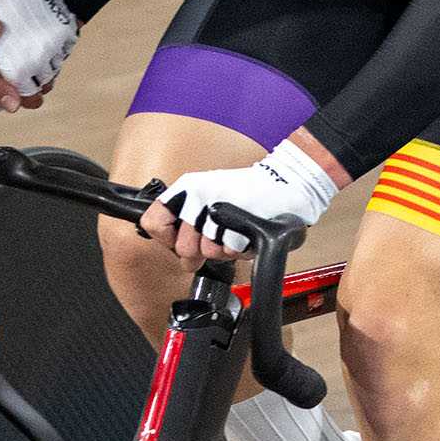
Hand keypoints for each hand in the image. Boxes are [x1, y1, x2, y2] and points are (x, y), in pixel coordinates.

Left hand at [139, 134, 344, 262]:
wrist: (286, 184)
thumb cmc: (248, 194)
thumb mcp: (209, 198)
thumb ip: (188, 224)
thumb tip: (181, 255)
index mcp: (186, 188)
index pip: (153, 222)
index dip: (166, 239)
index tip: (178, 240)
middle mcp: (198, 196)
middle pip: (183, 248)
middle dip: (203, 251)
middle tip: (219, 235)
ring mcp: (217, 210)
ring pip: (208, 252)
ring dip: (225, 248)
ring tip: (236, 229)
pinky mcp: (236, 224)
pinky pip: (230, 253)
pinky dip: (241, 248)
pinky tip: (247, 232)